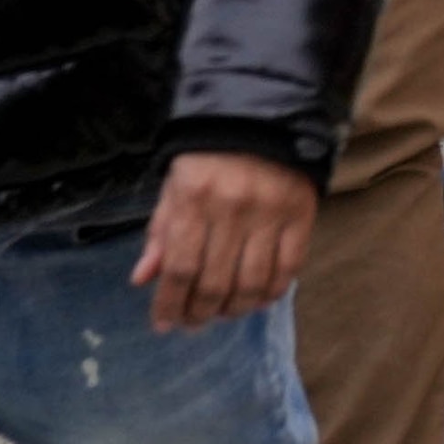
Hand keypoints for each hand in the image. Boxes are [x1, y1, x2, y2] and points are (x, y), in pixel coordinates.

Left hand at [132, 151, 317, 334]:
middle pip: (214, 282)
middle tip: (193, 322)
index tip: (164, 324)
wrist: (263, 120)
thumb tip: (142, 279)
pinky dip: (272, 292)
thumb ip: (160, 233)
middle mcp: (231, 209)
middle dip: (200, 313)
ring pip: (251, 282)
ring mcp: (270, 213)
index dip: (170, 304)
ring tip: (224, 313)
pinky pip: (288, 267)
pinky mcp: (301, 214)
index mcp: (193, 200)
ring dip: (235, 309)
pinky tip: (259, 300)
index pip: (179, 268)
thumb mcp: (174, 188)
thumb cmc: (208, 158)